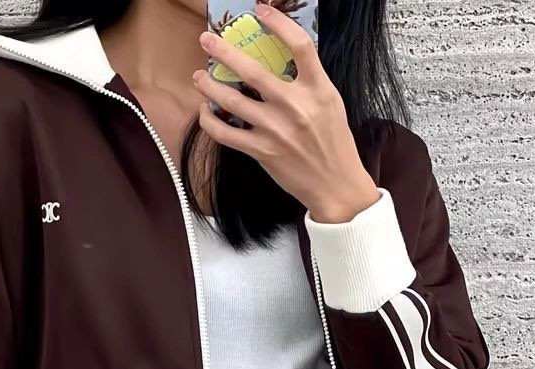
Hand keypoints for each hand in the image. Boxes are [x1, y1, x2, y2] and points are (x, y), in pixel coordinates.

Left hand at [193, 1, 380, 222]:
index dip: (278, 23)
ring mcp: (276, 130)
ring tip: (198, 77)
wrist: (336, 185)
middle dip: (224, 52)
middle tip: (207, 41)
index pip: (299, 45)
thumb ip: (308, 81)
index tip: (260, 11)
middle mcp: (295, 107)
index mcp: (317, 90)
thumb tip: (280, 61)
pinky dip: (210, 121)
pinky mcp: (263, 151)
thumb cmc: (334, 143)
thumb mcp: (330, 103)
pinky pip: (227, 134)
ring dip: (209, 86)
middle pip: (253, 71)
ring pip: (232, 101)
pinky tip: (205, 111)